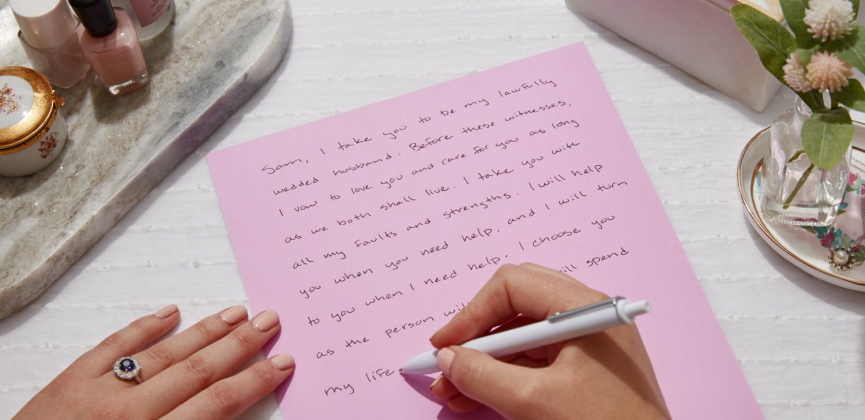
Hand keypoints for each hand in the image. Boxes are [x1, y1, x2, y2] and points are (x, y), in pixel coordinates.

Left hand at [13, 305, 293, 419]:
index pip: (216, 406)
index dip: (254, 382)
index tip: (281, 363)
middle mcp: (130, 415)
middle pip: (198, 370)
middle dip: (240, 345)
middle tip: (269, 320)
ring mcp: (98, 393)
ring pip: (164, 353)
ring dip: (205, 331)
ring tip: (236, 312)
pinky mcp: (69, 381)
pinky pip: (113, 347)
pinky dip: (143, 328)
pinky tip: (169, 313)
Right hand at [428, 263, 669, 419]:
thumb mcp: (534, 402)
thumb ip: (483, 376)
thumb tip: (448, 358)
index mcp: (583, 308)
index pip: (512, 286)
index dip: (471, 314)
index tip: (444, 345)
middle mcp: (587, 314)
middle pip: (515, 306)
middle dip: (476, 337)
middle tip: (447, 361)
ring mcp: (588, 339)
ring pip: (521, 336)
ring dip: (485, 361)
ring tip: (451, 390)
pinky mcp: (586, 365)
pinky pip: (535, 358)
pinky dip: (505, 375)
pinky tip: (476, 394)